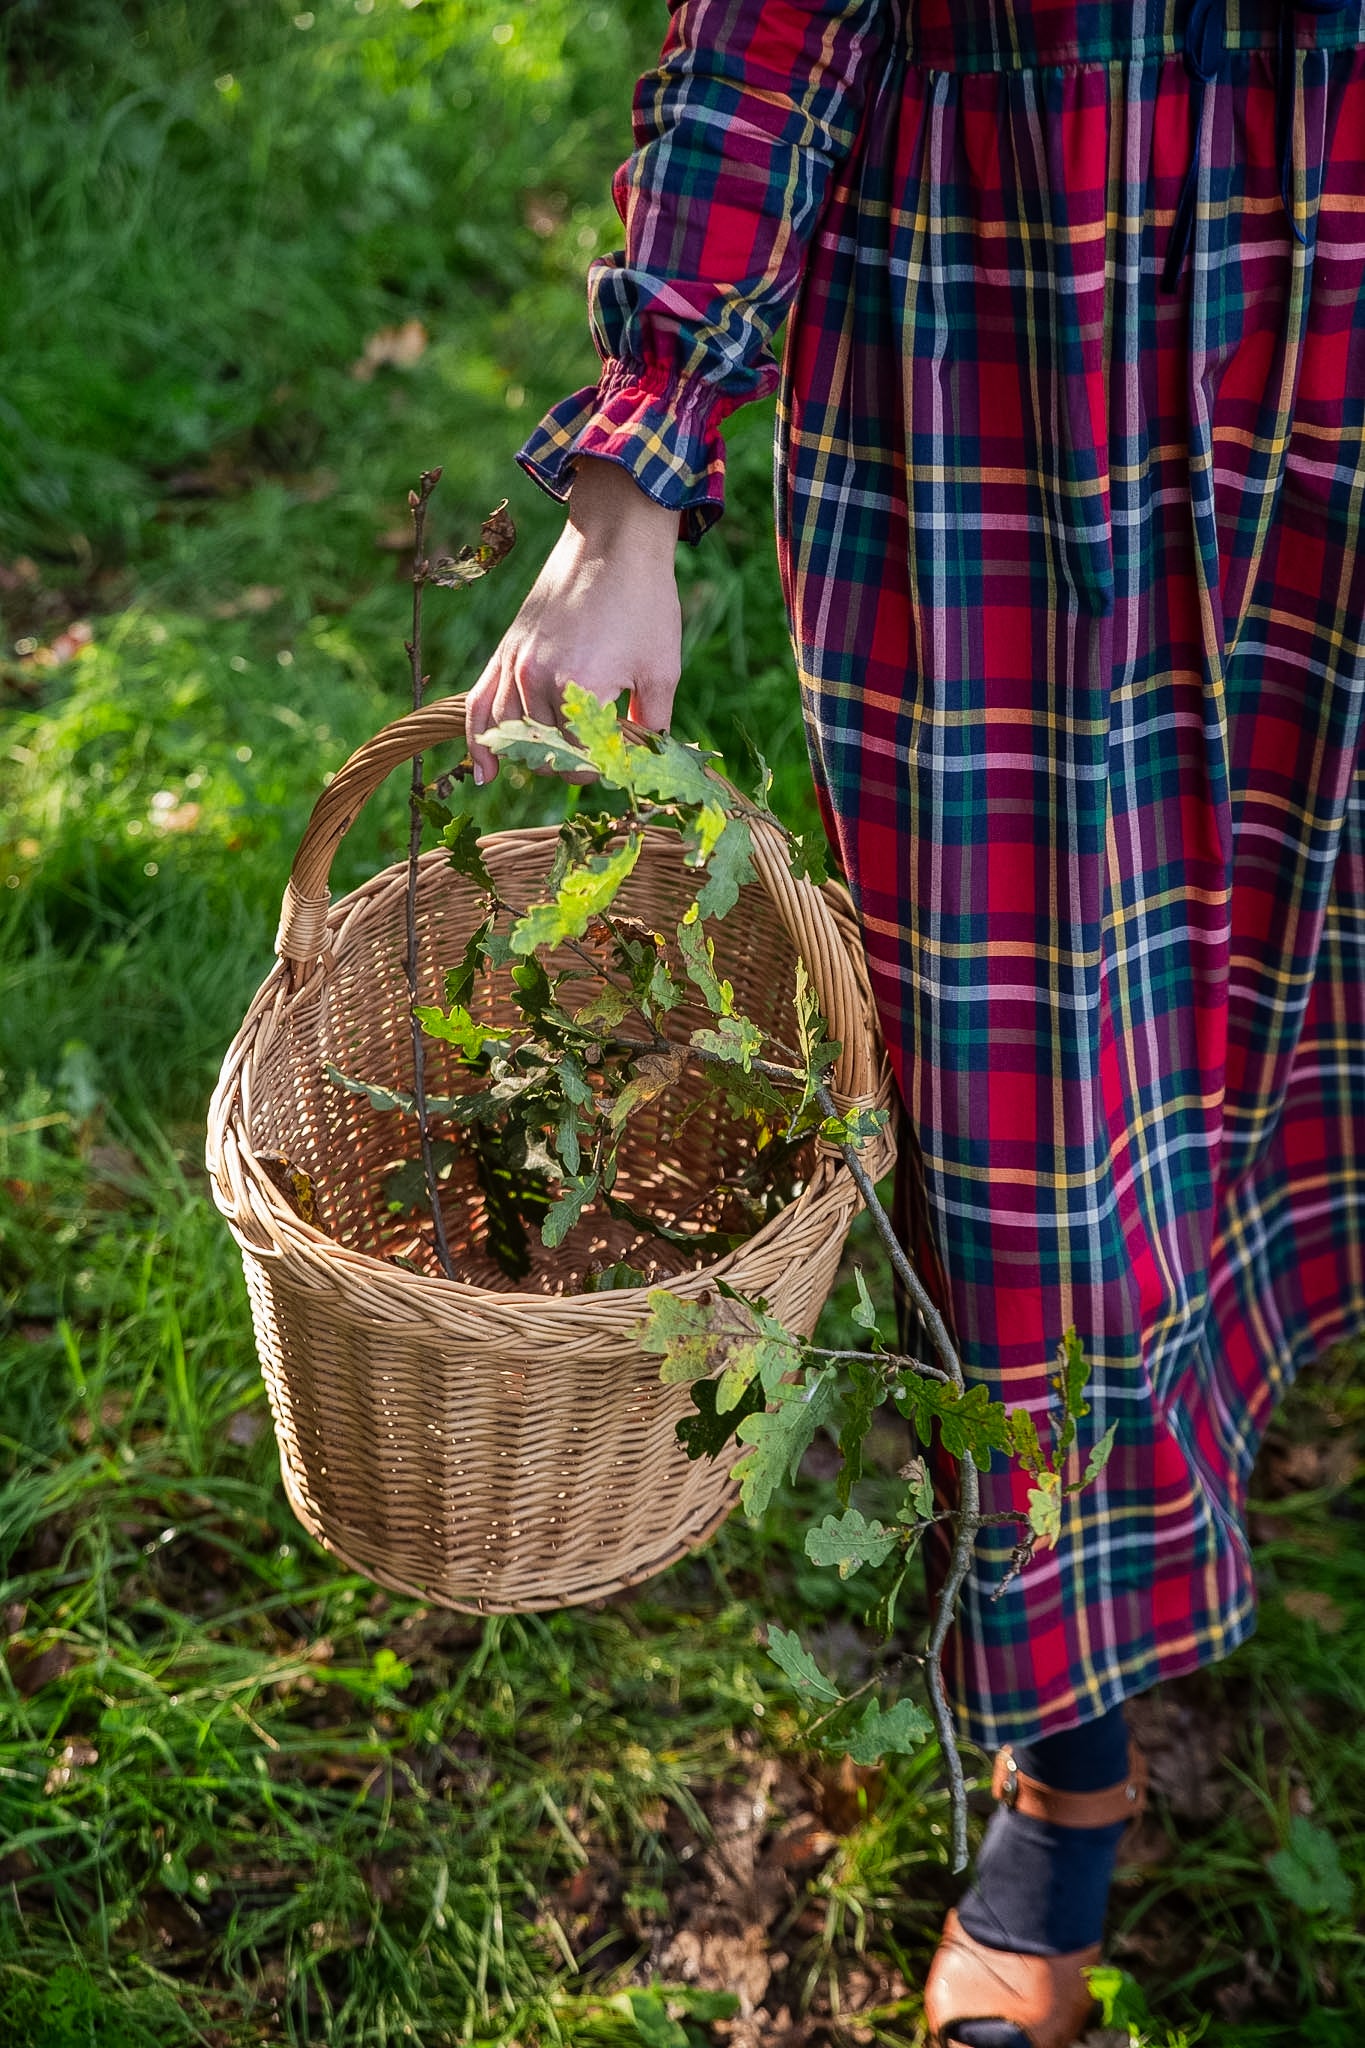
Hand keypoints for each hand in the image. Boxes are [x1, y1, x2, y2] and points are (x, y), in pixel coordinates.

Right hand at [467, 456, 681, 783]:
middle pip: (549, 750)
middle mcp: (539, 679)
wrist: (613, 539)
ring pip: (513, 736)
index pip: (583, 759)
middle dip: (575, 757)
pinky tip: (484, 773)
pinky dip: (478, 742)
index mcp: (581, 686)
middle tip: (603, 746)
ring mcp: (516, 664)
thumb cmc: (644, 601)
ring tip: (555, 762)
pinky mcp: (506, 651)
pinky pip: (479, 705)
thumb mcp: (661, 669)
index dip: (606, 765)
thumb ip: (653, 725)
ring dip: (535, 754)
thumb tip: (643, 762)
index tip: (625, 754)